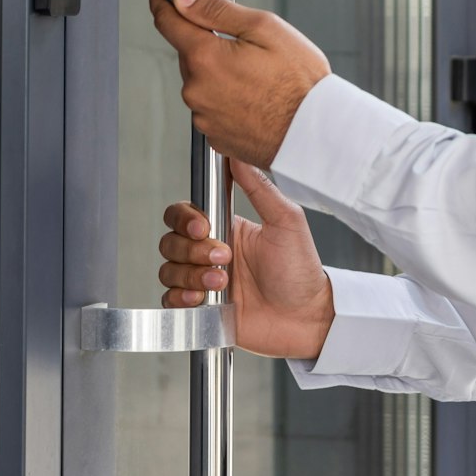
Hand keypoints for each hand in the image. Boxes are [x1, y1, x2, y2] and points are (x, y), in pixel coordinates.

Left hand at [149, 0, 329, 168]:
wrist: (316, 134)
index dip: (164, 3)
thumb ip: (218, 10)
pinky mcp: (215, 137)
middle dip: (210, 45)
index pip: (167, 22)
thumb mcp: (266, 28)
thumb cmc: (300, 84)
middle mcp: (197, 90)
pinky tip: (256, 99)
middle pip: (189, 54)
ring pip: (202, 82)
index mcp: (206, 58)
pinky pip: (213, 108)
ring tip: (259, 79)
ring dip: (220, 74)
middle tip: (248, 49)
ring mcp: (204, 117)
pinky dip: (228, 100)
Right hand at [159, 159, 334, 360]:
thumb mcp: (285, 222)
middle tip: (224, 260)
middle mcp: (210, 253)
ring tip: (221, 284)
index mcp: (226, 229)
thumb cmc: (300, 272)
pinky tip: (203, 299)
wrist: (306, 319)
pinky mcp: (202, 309)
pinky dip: (181, 298)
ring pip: (169, 270)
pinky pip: (170, 300)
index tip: (204, 228)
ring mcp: (204, 281)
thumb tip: (238, 156)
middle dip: (193, 251)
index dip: (185, 220)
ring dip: (191, 276)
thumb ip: (259, 188)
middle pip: (171, 241)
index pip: (185, 214)